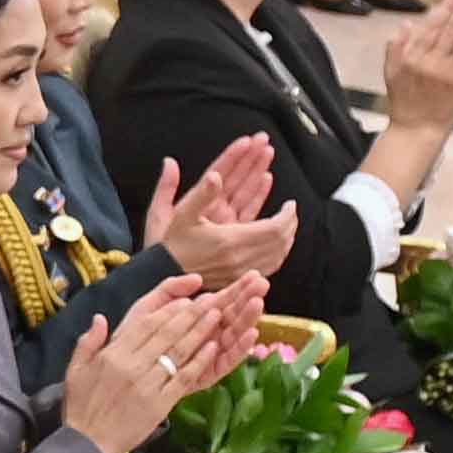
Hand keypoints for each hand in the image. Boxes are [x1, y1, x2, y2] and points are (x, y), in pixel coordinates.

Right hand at [62, 272, 265, 450]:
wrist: (87, 442)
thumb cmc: (81, 407)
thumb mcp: (75, 370)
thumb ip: (88, 342)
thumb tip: (101, 318)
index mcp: (112, 355)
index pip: (146, 325)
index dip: (168, 310)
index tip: (185, 300)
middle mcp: (132, 366)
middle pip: (167, 334)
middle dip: (191, 314)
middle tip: (211, 300)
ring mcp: (148, 384)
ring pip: (179, 351)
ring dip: (200, 331)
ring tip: (217, 316)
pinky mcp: (161, 402)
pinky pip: (184, 377)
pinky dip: (199, 361)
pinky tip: (212, 348)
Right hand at [134, 133, 290, 285]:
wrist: (161, 272)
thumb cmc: (169, 243)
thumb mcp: (180, 215)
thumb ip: (200, 194)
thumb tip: (213, 174)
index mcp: (228, 240)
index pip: (273, 227)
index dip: (287, 215)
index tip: (290, 204)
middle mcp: (237, 257)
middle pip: (280, 240)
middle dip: (290, 223)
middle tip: (291, 210)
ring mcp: (239, 270)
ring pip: (278, 254)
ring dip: (288, 238)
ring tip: (288, 223)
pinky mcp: (237, 277)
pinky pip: (269, 267)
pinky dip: (280, 254)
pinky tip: (279, 244)